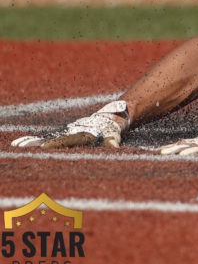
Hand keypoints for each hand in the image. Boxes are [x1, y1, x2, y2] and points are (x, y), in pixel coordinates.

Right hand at [12, 100, 128, 148]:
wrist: (109, 117)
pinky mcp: (64, 135)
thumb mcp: (113, 136)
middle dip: (37, 143)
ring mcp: (66, 133)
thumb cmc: (111, 130)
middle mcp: (70, 132)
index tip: (43, 146)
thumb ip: (112, 142)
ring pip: (46, 138)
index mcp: (79, 134)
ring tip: (16, 145)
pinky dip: (35, 141)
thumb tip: (114, 146)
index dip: (54, 143)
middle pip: (51, 139)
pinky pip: (48, 139)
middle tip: (20, 146)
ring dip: (32, 142)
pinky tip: (21, 144)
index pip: (65, 140)